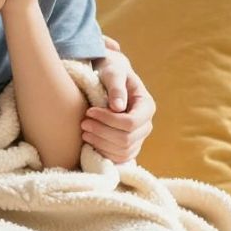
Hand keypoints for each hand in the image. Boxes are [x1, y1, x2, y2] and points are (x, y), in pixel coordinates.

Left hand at [80, 39, 155, 162]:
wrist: (110, 81)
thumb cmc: (112, 73)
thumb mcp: (113, 72)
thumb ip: (115, 86)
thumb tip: (118, 107)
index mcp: (146, 106)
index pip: (131, 122)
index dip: (109, 120)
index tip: (90, 111)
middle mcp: (146, 125)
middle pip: (126, 139)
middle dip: (102, 132)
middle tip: (83, 123)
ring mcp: (139, 138)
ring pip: (122, 151)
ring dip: (100, 143)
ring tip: (84, 131)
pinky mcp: (129, 147)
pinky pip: (119, 158)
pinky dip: (103, 152)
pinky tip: (90, 141)